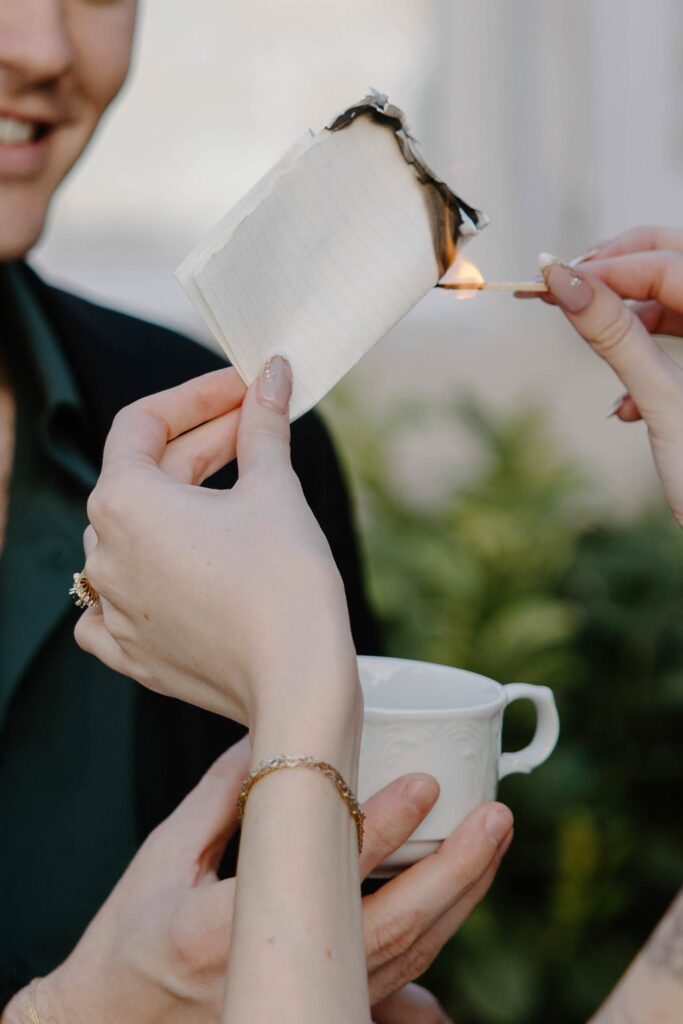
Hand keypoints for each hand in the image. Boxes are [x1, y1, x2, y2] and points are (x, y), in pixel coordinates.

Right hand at [21, 743, 510, 1023]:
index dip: (379, 828)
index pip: (318, 875)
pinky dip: (427, 959)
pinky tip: (459, 915)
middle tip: (495, 819)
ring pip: (399, 962)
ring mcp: (296, 1007)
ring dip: (453, 903)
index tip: (425, 783)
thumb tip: (268, 734)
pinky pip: (384, 993)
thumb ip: (220, 798)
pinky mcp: (308, 1015)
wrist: (106, 1022)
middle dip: (452, 874)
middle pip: (387, 932)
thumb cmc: (126, 940)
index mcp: (222, 930)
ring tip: (489, 845)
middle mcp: (270, 978)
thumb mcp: (161, 859)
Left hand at [75, 359, 358, 723]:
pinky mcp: (132, 652)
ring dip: (180, 505)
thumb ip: (262, 426)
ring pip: (133, 535)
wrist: (298, 681)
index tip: (243, 390)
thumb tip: (272, 377)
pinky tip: (179, 567)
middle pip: (143, 476)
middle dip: (202, 445)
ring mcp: (113, 608)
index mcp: (123, 501)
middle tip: (257, 428)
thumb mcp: (274, 489)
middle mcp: (102, 553)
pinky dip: (148, 576)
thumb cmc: (285, 582)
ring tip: (235, 493)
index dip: (197, 396)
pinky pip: (120, 601)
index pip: (143, 423)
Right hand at [539, 227, 682, 522]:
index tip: (554, 278)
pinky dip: (649, 357)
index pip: (671, 264)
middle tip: (568, 282)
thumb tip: (563, 281)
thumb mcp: (664, 401)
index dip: (610, 267)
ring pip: (679, 297)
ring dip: (631, 318)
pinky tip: (625, 405)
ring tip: (589, 338)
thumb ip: (615, 335)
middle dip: (622, 271)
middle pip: (678, 262)